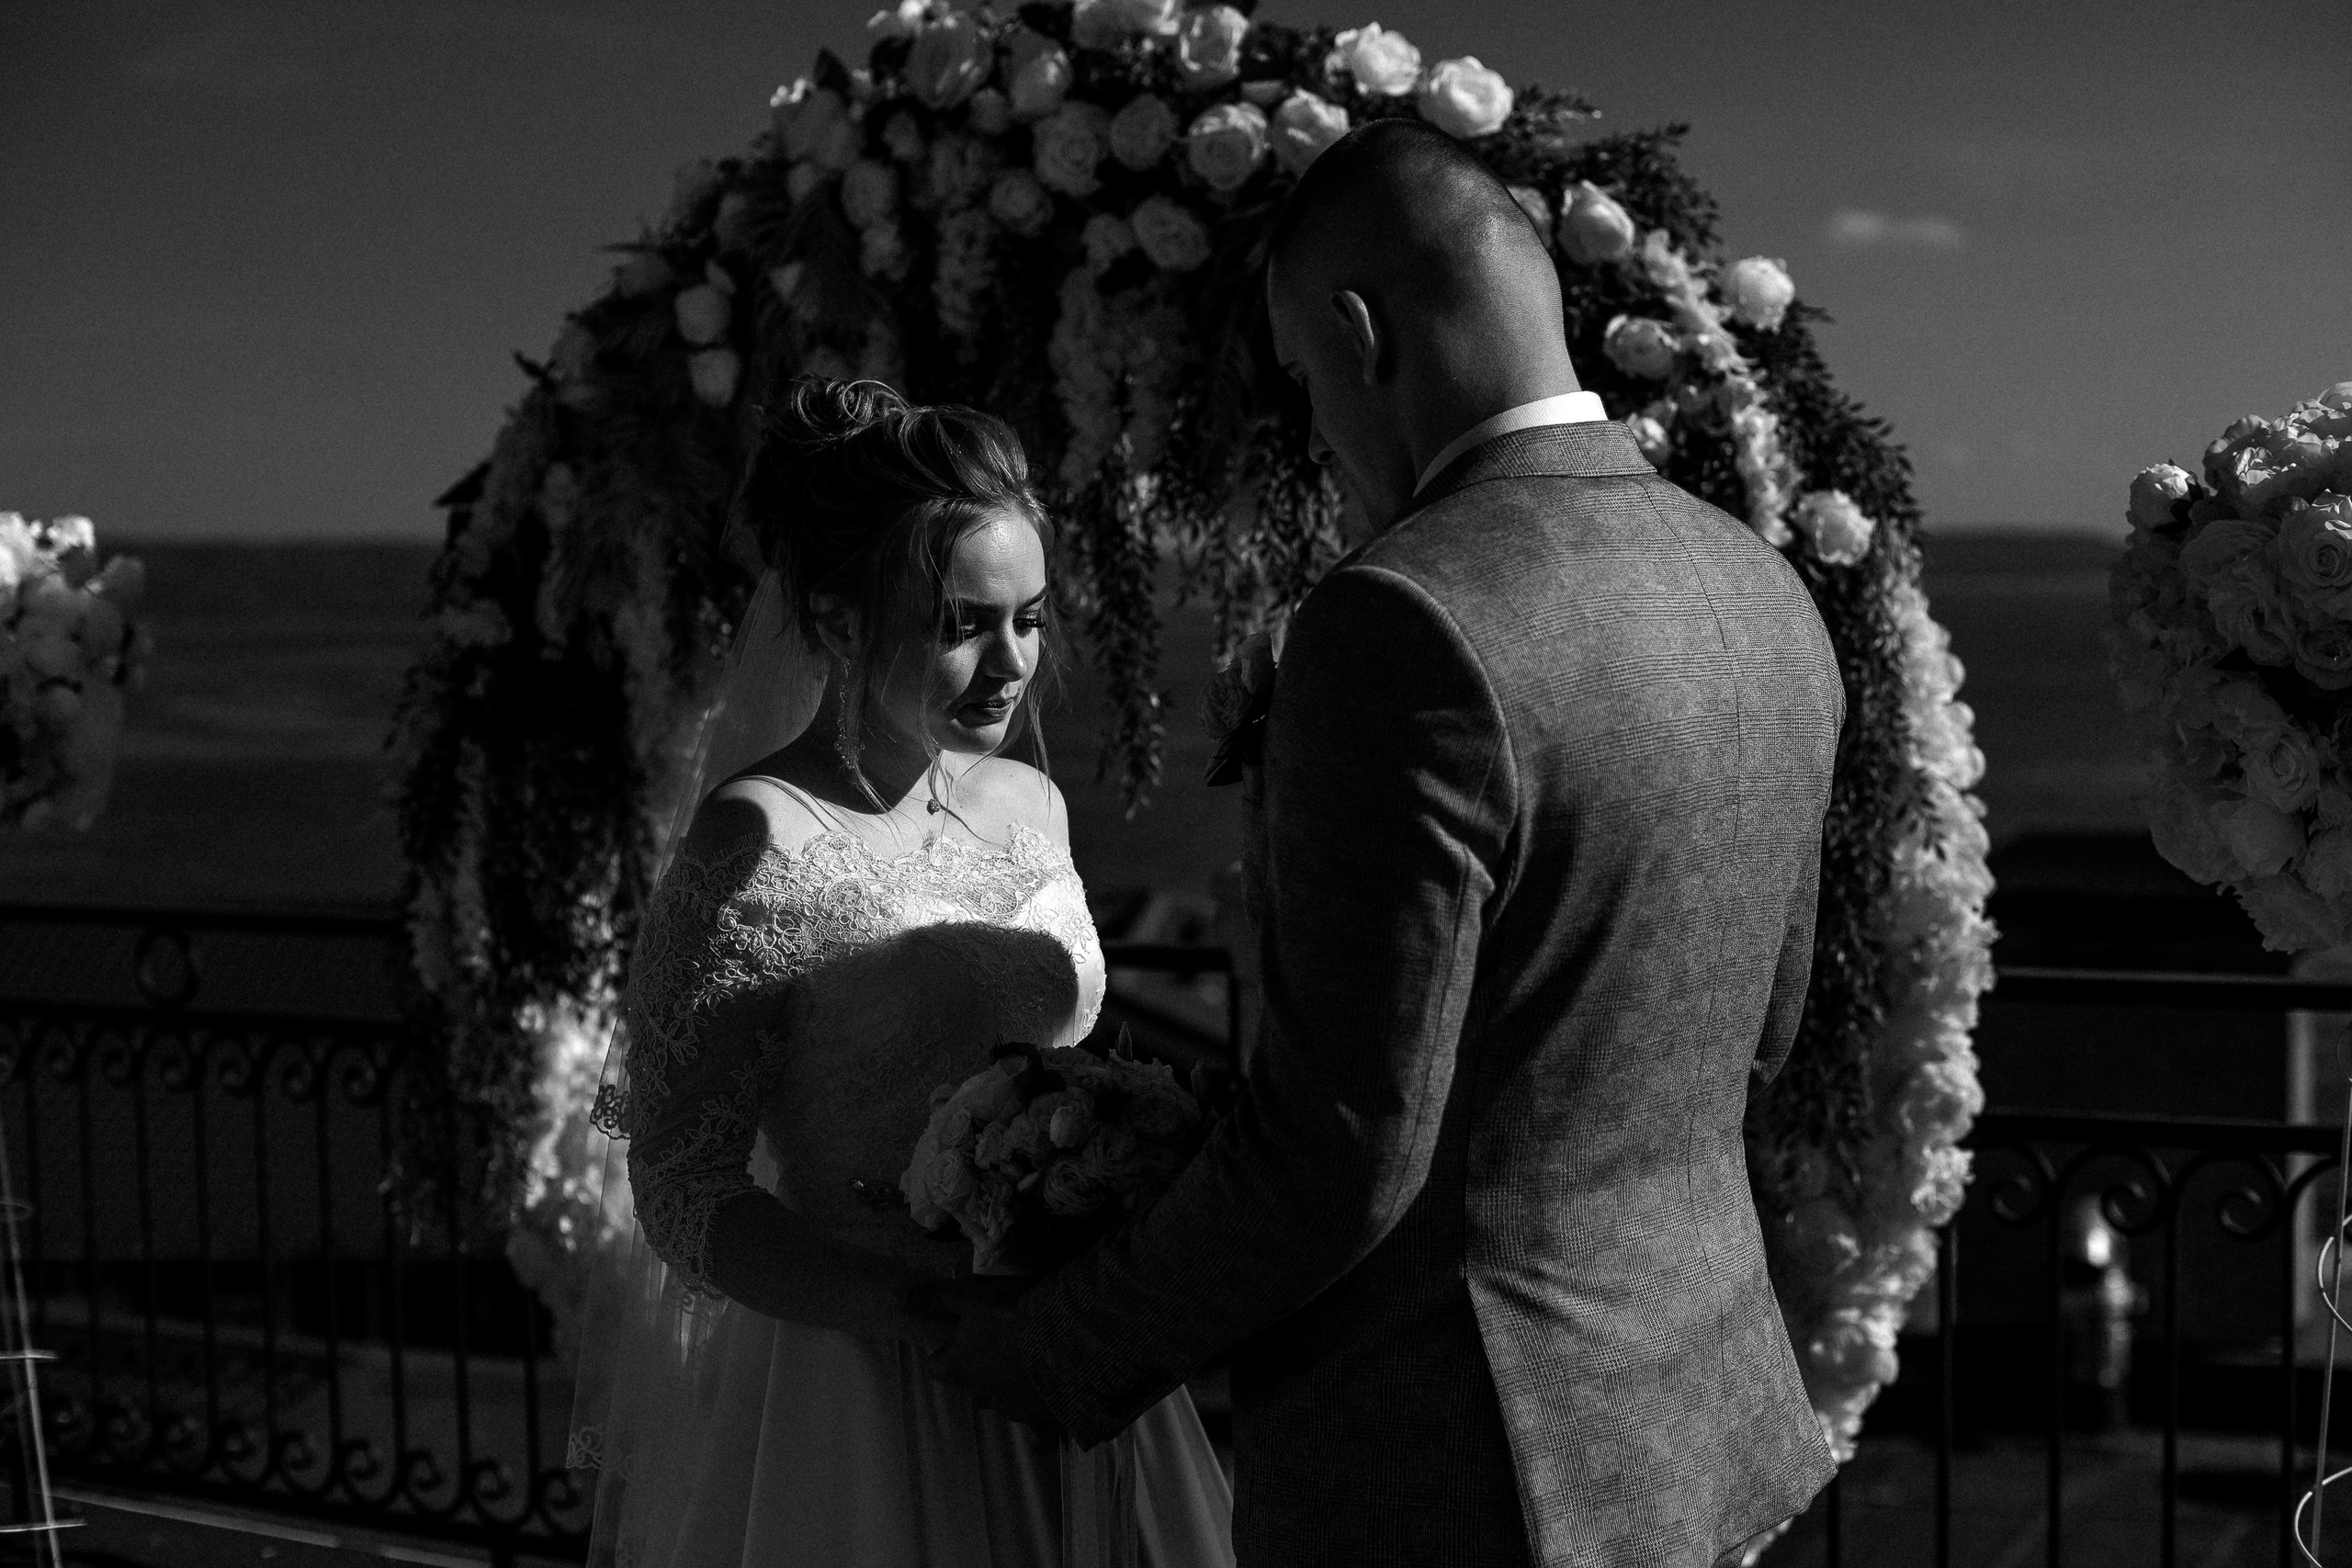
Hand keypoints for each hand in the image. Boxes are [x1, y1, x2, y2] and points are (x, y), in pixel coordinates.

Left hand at [918, 1277, 1061, 1437]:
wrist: (1067, 1340)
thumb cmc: (1014, 1314)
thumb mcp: (972, 1296)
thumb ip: (935, 1299)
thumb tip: (898, 1299)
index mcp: (960, 1367)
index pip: (938, 1367)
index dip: (946, 1352)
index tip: (959, 1338)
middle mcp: (981, 1395)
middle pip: (970, 1387)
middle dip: (980, 1371)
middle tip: (1000, 1345)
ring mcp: (1012, 1411)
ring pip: (1002, 1405)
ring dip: (1008, 1390)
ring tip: (1027, 1368)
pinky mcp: (1043, 1420)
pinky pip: (1038, 1437)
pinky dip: (1039, 1432)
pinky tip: (1047, 1422)